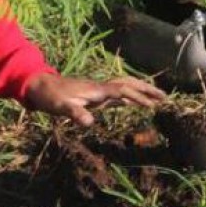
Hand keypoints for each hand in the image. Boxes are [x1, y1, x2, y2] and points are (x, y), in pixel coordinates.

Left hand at [24, 74, 165, 125]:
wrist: (39, 85)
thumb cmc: (49, 97)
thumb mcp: (60, 107)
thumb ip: (75, 113)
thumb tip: (90, 122)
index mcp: (95, 90)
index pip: (121, 91)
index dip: (137, 97)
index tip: (153, 105)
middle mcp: (99, 87)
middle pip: (128, 84)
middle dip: (147, 90)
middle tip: (166, 97)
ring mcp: (97, 90)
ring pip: (124, 86)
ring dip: (141, 90)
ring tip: (158, 98)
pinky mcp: (94, 94)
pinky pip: (117, 92)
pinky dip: (130, 95)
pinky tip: (136, 102)